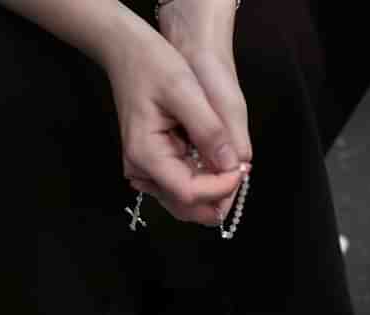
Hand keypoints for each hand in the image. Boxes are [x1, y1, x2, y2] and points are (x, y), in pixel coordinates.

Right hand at [103, 20, 249, 225]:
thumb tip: (233, 165)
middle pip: (185, 206)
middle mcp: (141, 170)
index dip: (220, 188)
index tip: (242, 168)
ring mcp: (144, 170)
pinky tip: (215, 162)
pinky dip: (202, 181)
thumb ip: (209, 131)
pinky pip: (180, 185)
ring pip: (183, 201)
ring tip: (231, 167)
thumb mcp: (185, 91)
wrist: (127, 55)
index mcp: (146, 155)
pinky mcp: (151, 165)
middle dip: (217, 196)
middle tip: (240, 171)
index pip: (188, 192)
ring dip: (211, 192)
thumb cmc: (153, 66)